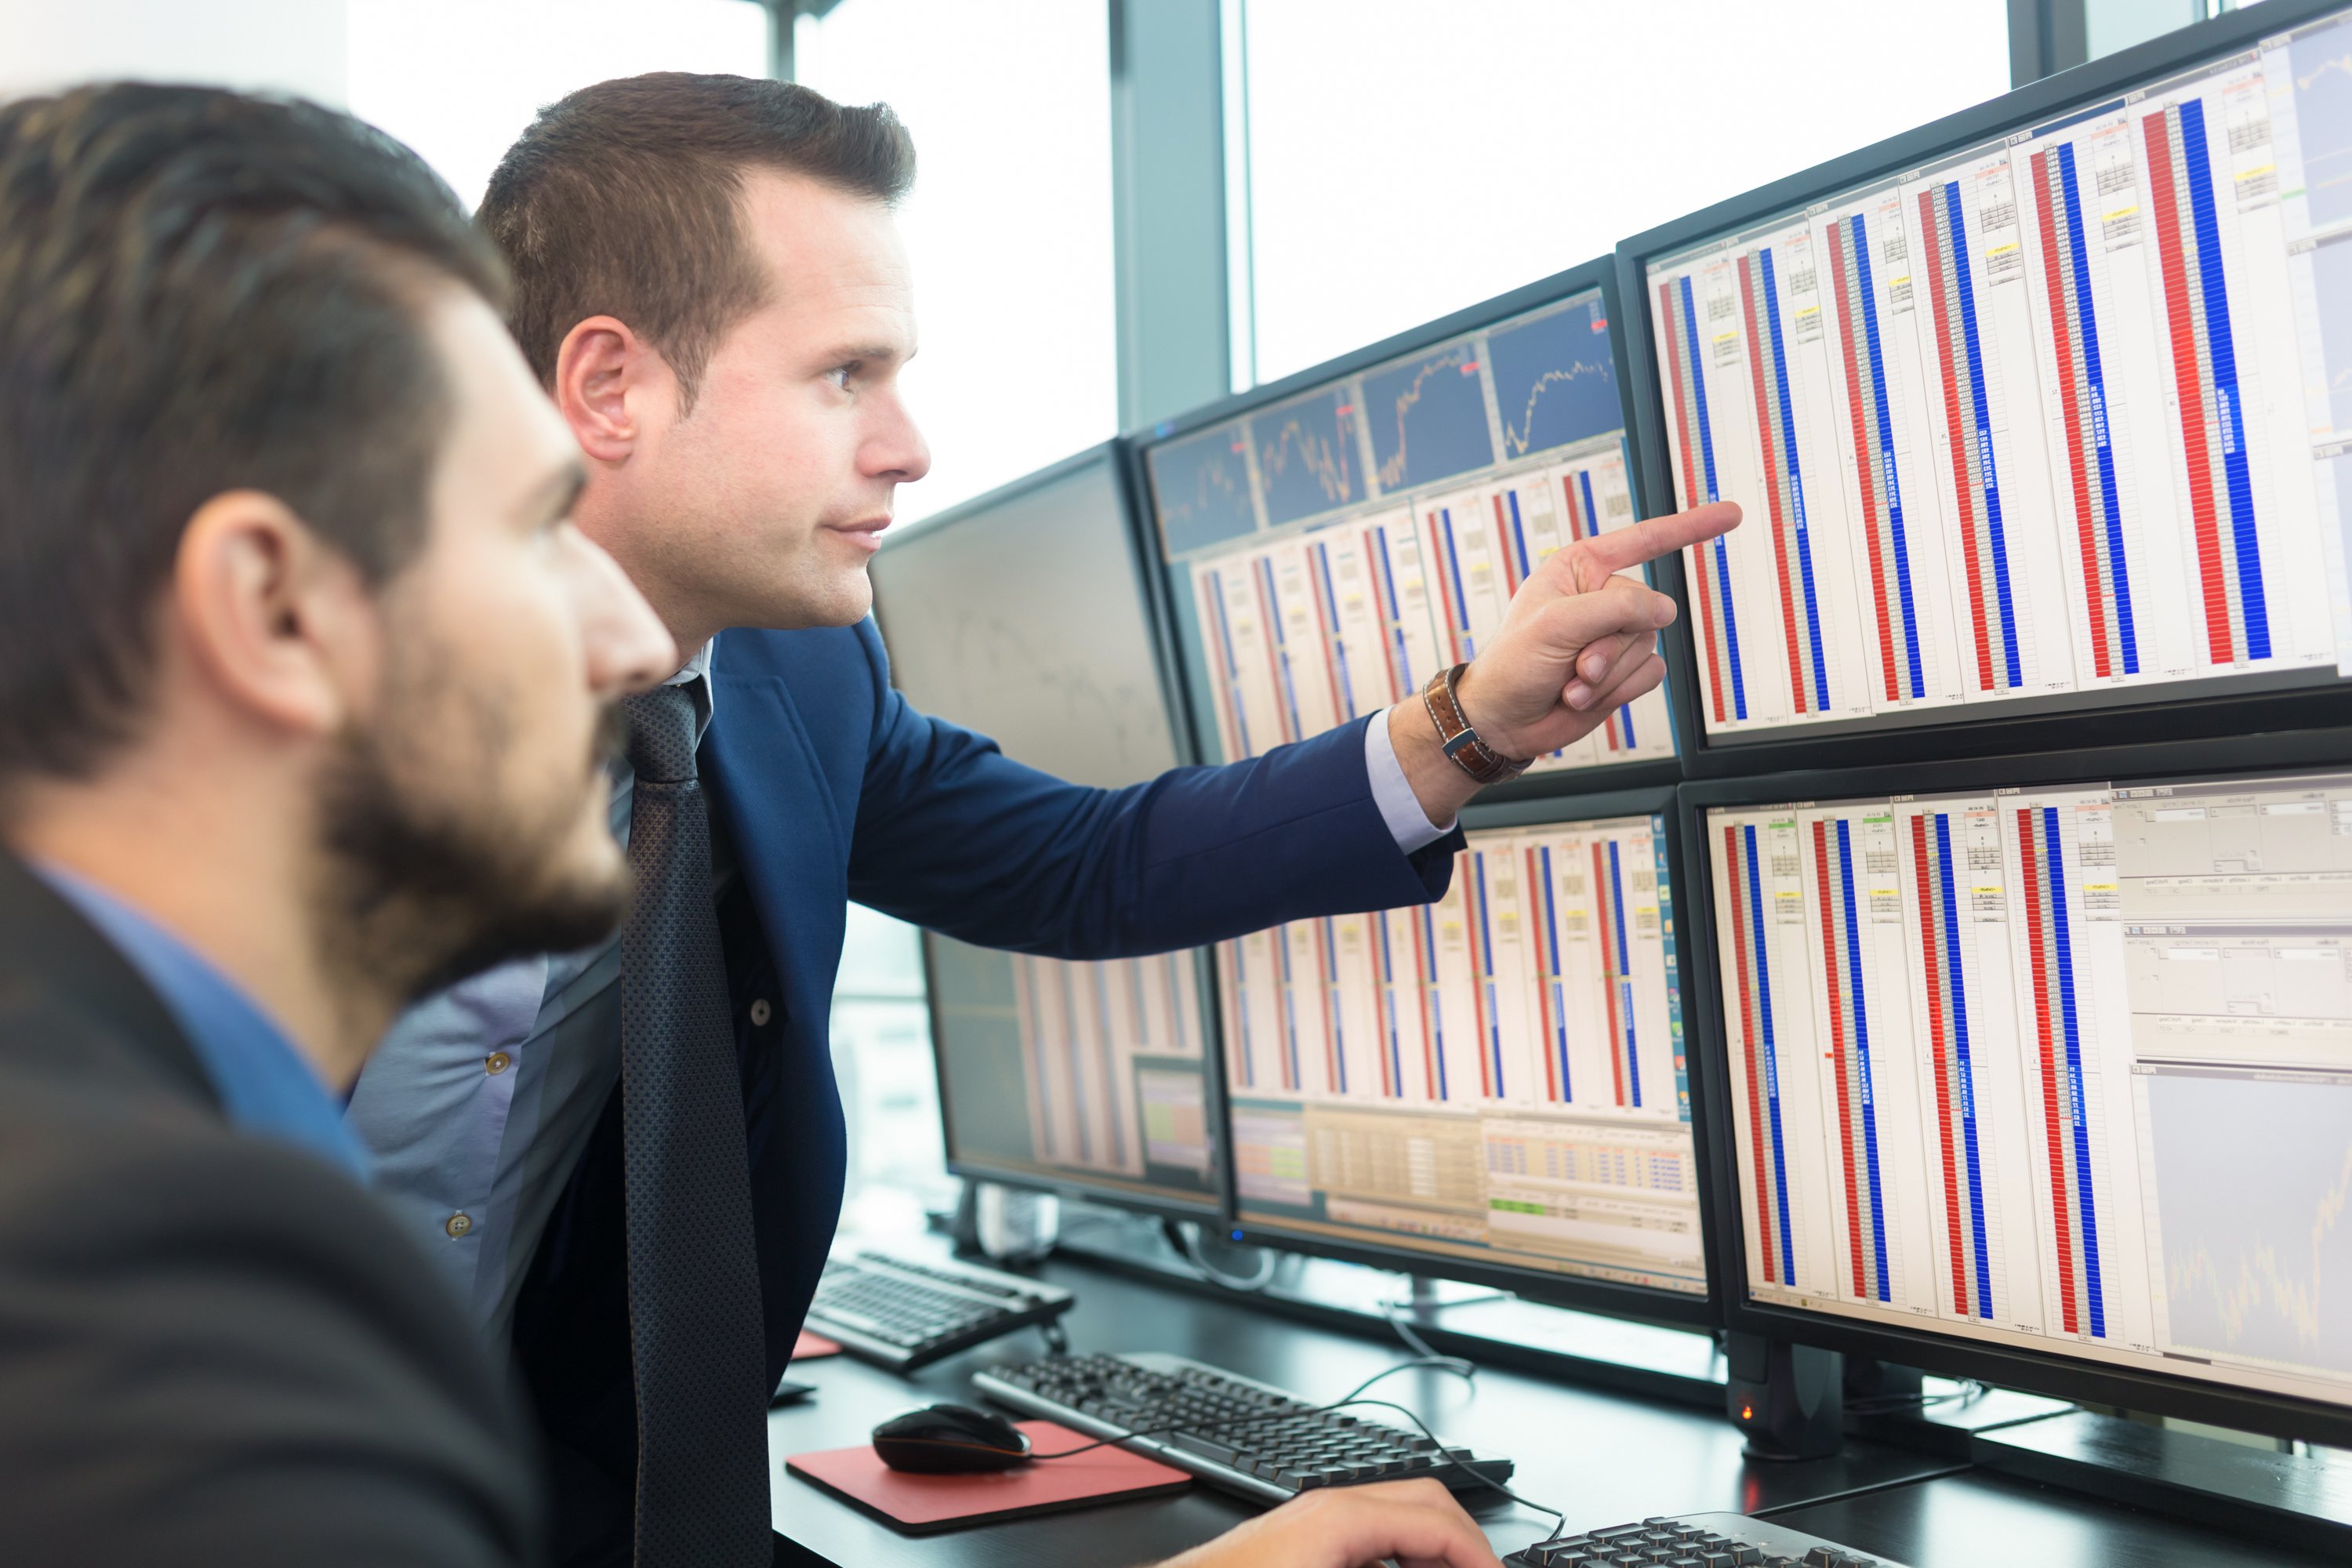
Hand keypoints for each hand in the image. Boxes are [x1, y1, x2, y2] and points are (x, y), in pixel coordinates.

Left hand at [1149, 1478, 1505, 1567]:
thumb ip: (1402, 1567)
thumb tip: (1445, 1564)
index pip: (1439, 1519)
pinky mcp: (1300, 1538)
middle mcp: (1328, 1504)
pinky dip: (1397, 1554)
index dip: (1479, 1555)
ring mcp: (1312, 1517)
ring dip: (1429, 1547)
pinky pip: (1367, 1532)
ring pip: (1396, 1513)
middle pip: (1424, 1499)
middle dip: (1462, 1541)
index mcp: (1342, 1516)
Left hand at [1390, 501, 1739, 826]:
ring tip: (1571, 681)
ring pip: (1649, 647)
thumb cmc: (1513, 663)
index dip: (1691, 527)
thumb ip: (1615, 608)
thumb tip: (1664, 609)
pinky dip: (1618, 691)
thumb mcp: (1557, 624)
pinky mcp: (1623, 671)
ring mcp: (1614, 636)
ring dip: (1608, 674)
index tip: (1731, 514)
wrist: (1504, 721)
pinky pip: (1650, 675)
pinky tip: (1582, 695)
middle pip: (1647, 610)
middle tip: (1574, 664)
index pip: (1645, 540)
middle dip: (1610, 645)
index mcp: (1582, 568)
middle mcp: (1603, 598)